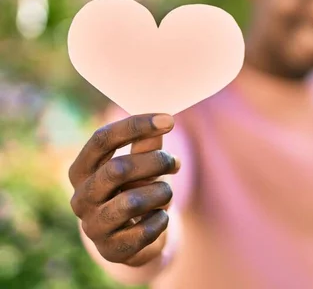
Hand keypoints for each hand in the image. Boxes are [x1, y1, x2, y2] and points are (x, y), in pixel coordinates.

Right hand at [68, 113, 179, 265]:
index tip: (169, 119)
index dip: (136, 126)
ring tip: (166, 192)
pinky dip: (161, 220)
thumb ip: (147, 145)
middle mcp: (80, 198)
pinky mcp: (111, 250)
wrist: (135, 240)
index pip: (102, 139)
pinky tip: (161, 218)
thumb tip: (164, 121)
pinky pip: (144, 230)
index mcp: (82, 170)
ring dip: (161, 192)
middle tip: (175, 162)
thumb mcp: (141, 165)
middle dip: (156, 161)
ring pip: (132, 201)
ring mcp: (93, 226)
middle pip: (118, 168)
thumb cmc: (135, 191)